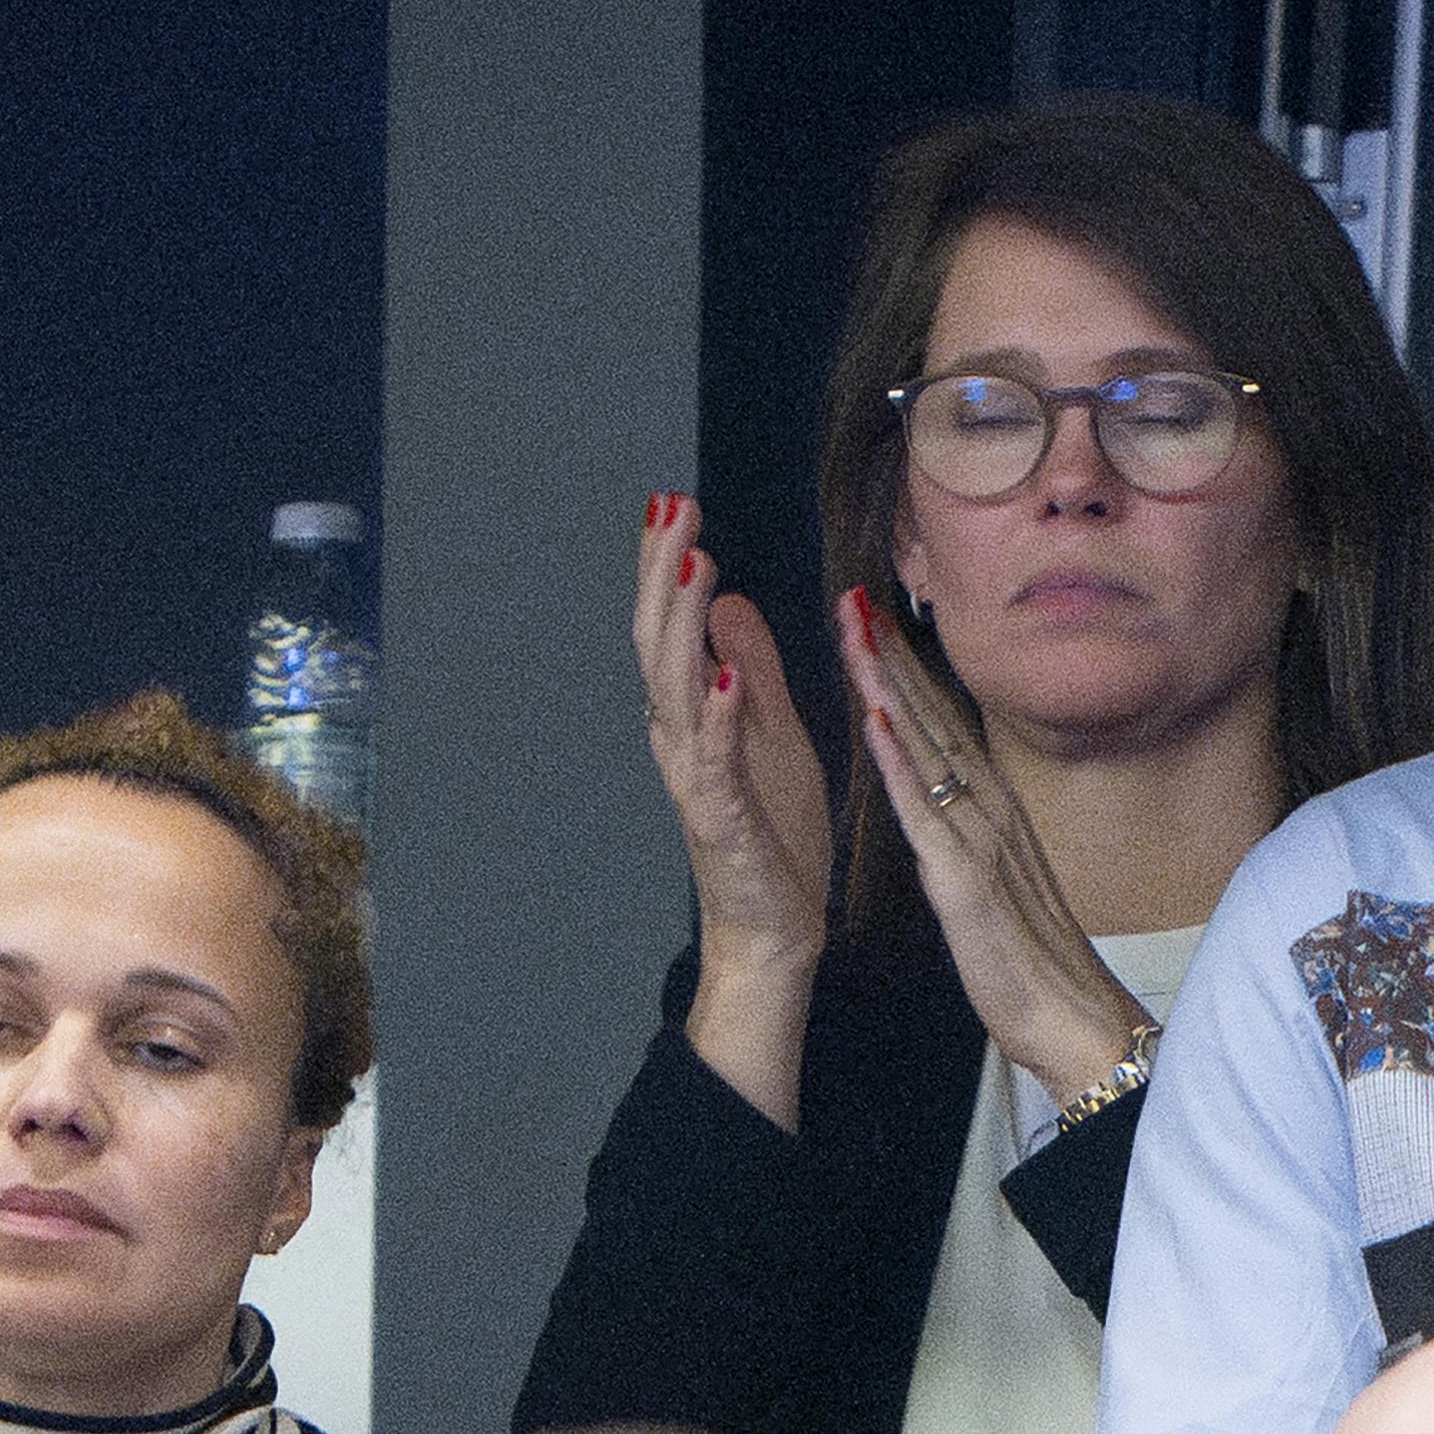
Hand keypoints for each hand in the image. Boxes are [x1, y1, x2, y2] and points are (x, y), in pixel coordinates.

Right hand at [632, 495, 831, 1124]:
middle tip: (674, 510)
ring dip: (684, 626)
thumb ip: (750, 668)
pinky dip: (719, 718)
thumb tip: (724, 600)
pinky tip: (725, 677)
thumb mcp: (773, 731)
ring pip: (676, 689)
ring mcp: (696, 778)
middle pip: (660, 641)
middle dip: (665, 573)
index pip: (673, 627)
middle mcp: (680, 738)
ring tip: (697, 567)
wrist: (773, 928)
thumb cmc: (773, 833)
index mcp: (693, 715)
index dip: (668, 567)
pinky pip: (715, 762)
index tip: (674, 505)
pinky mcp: (722, 819)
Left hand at [840, 588, 1155, 1102]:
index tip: (873, 619)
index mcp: (992, 809)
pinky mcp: (964, 881)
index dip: (906, 670)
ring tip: (855, 635)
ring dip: (889, 689)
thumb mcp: (997, 878)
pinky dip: (899, 767)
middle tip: (854, 598)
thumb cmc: (1030, 957)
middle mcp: (989, 809)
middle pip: (934, 718)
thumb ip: (971, 830)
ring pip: (927, 750)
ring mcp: (979, 840)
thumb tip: (948, 796)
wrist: (1069, 1017)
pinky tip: (875, 725)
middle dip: (892, 657)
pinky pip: (925, 814)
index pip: (943, 724)